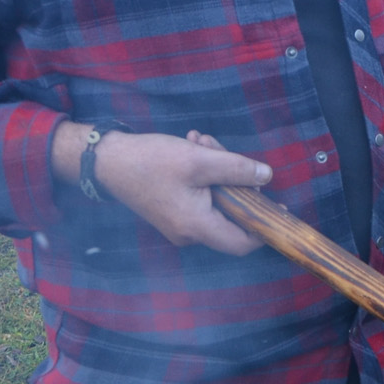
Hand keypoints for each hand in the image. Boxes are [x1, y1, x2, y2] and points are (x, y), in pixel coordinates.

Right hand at [52, 124, 272, 254]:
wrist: (105, 161)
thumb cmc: (150, 161)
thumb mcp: (200, 159)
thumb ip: (237, 169)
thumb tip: (267, 178)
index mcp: (196, 226)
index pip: (242, 243)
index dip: (263, 227)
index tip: (278, 206)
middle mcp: (187, 233)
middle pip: (230, 214)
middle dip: (233, 179)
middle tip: (219, 149)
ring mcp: (178, 224)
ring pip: (215, 200)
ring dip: (216, 169)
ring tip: (200, 141)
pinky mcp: (171, 211)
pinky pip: (200, 196)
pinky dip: (202, 173)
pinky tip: (193, 147)